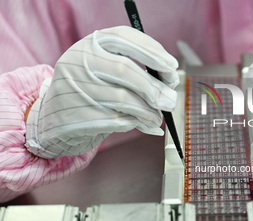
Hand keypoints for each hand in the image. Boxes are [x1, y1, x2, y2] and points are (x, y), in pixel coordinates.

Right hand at [25, 26, 178, 157]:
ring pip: (124, 99)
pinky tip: (140, 123)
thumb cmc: (89, 89)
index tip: (172, 67)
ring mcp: (76, 89)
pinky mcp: (78, 116)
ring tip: (157, 117)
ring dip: (148, 111)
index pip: (124, 37)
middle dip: (154, 87)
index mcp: (89, 44)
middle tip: (171, 100)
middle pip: (126, 70)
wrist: (53, 116)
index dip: (152, 51)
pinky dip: (135, 123)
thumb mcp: (104, 69)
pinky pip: (118, 120)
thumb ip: (134, 71)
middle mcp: (79, 62)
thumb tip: (169, 85)